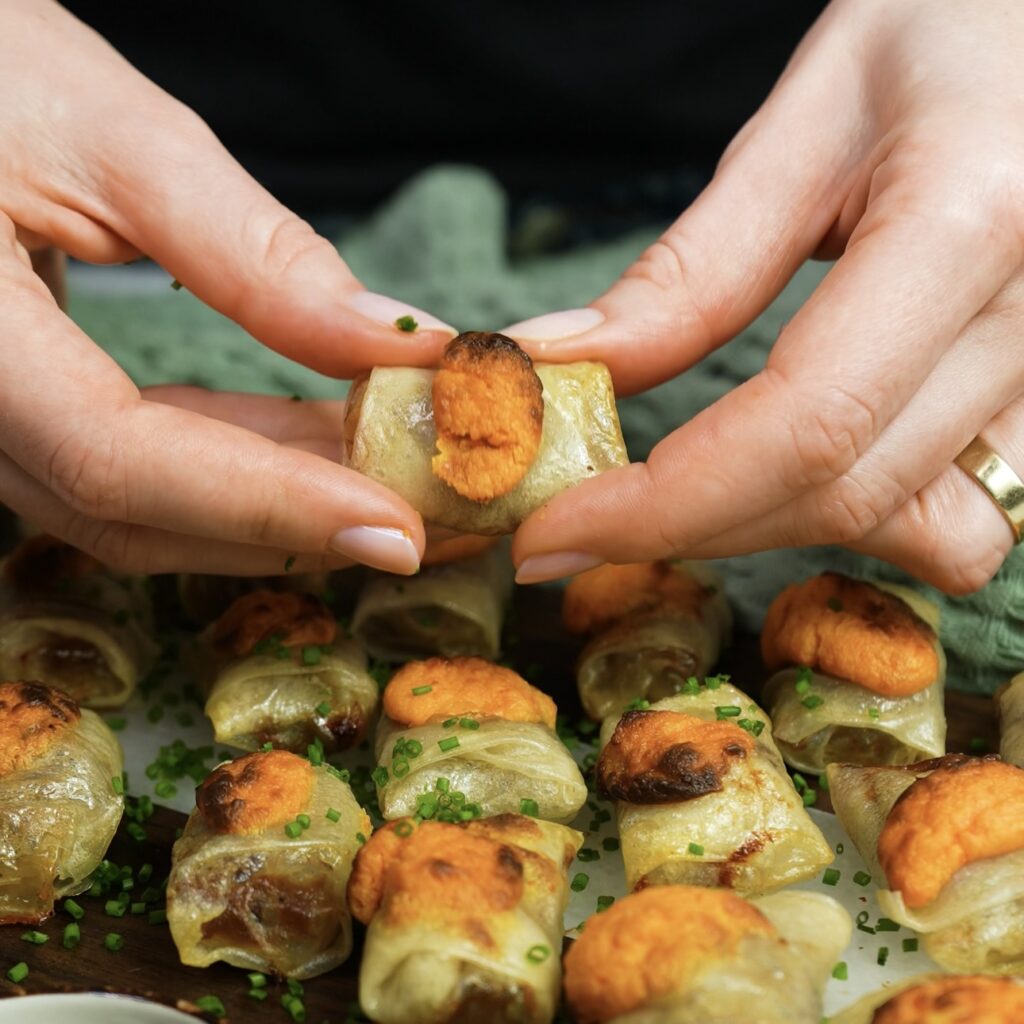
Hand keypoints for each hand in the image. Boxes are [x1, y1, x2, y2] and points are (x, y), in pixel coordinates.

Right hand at [0, 0, 454, 575]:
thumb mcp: (115, 137)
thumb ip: (254, 253)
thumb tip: (394, 344)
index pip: (118, 459)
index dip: (267, 504)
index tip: (396, 529)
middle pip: (136, 513)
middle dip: (294, 524)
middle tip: (425, 518)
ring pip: (140, 507)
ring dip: (276, 503)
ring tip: (393, 474)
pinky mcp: (21, 409)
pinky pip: (134, 466)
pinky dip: (234, 466)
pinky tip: (319, 443)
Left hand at [506, 0, 1023, 593]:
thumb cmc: (949, 35)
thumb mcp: (804, 122)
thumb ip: (690, 269)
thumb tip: (558, 368)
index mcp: (972, 218)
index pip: (804, 424)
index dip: (663, 504)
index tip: (553, 530)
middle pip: (843, 493)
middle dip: (688, 527)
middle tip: (578, 522)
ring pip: (921, 534)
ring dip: (782, 529)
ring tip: (699, 484)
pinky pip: (972, 518)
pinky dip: (870, 520)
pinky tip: (804, 469)